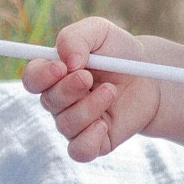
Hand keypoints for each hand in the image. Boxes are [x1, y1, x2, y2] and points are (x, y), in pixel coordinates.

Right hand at [22, 17, 159, 160]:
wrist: (151, 77)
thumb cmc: (120, 52)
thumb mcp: (100, 32)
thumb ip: (76, 37)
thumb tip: (66, 60)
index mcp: (54, 73)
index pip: (32, 78)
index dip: (40, 75)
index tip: (61, 67)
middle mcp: (60, 101)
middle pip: (48, 101)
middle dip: (69, 89)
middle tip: (89, 78)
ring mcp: (75, 123)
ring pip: (66, 124)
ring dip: (89, 107)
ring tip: (111, 91)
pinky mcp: (93, 142)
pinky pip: (79, 150)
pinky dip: (89, 139)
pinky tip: (104, 125)